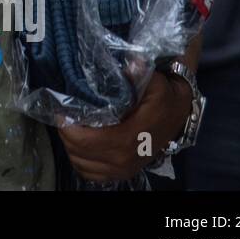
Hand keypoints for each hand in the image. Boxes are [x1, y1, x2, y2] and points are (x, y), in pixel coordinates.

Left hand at [56, 71, 190, 182]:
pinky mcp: (122, 173)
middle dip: (65, 134)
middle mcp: (124, 159)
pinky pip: (90, 174)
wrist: (177, 116)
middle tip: (64, 117)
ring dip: (71, 147)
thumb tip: (129, 64)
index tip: (61, 111)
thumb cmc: (163, 98)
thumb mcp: (155, 83)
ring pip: (81, 164)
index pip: (84, 140)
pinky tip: (81, 145)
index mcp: (128, 138)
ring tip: (71, 128)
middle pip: (78, 152)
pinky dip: (80, 160)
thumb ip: (139, 73)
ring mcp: (123, 169)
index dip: (67, 127)